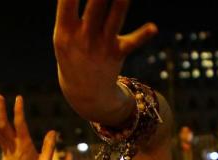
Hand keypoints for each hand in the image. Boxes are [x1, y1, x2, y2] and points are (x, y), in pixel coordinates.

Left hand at [0, 95, 56, 159]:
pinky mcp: (2, 148)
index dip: (19, 110)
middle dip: (0, 109)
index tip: (19, 98)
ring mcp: (5, 146)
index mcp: (24, 146)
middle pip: (3, 124)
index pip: (20, 125)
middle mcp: (13, 144)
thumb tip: (53, 132)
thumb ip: (50, 147)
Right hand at [54, 0, 156, 124]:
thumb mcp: (65, 33)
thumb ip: (71, 10)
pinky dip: (143, 35)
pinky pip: (132, 43)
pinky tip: (153, 28)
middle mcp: (82, 37)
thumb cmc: (74, 52)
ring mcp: (101, 46)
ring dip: (120, 2)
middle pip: (94, 6)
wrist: (84, 92)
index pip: (67, 1)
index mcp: (64, 30)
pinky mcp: (117, 54)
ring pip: (113, 18)